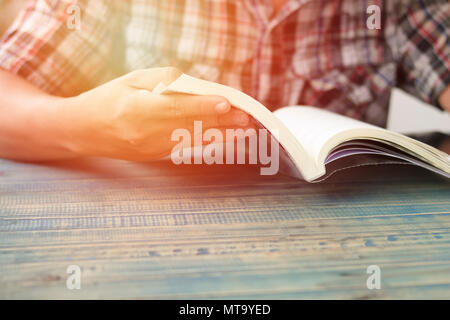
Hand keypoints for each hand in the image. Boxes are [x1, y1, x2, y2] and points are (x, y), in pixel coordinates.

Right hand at [62, 67, 250, 160]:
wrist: (84, 131)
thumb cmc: (108, 99)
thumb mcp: (133, 80)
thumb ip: (165, 81)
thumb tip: (197, 87)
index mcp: (138, 111)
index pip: (177, 109)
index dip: (204, 107)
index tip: (227, 104)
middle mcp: (146, 133)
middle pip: (191, 127)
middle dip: (222, 123)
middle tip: (247, 119)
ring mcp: (152, 148)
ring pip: (193, 141)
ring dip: (221, 136)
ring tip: (244, 131)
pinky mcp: (156, 156)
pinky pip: (187, 148)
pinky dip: (208, 142)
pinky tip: (225, 139)